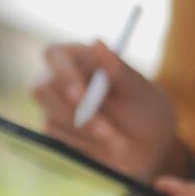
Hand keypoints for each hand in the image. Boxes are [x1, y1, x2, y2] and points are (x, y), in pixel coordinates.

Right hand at [33, 41, 177, 181]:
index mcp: (80, 59)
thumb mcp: (140, 91)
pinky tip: (112, 152)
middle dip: (76, 113)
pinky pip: (60, 143)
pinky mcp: (58, 135)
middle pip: (43, 90)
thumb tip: (97, 42)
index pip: (55, 56)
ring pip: (52, 120)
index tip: (81, 95)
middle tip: (108, 131)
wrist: (151, 147)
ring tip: (121, 144)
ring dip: (88, 135)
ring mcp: (55, 108)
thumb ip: (119, 69)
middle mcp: (60, 81)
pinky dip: (87, 149)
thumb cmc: (146, 110)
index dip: (64, 75)